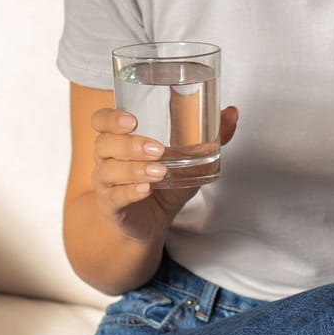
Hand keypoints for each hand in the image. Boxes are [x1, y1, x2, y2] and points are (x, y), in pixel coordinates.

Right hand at [88, 103, 238, 245]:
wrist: (154, 222)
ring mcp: (106, 184)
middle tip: (157, 149)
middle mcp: (108, 158)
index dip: (111, 118)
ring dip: (134, 169)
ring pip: (109, 171)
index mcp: (120, 139)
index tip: (132, 120)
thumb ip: (210, 136)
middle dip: (131, 144)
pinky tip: (145, 189)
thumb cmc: (166, 182)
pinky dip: (130, 192)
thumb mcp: (191, 159)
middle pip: (104, 143)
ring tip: (159, 172)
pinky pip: (114, 197)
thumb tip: (232, 112)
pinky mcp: (111, 206)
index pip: (102, 120)